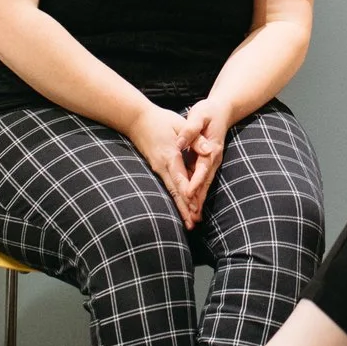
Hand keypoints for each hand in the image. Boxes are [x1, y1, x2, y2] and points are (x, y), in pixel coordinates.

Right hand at [126, 105, 205, 227]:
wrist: (137, 119)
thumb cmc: (161, 120)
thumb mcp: (180, 124)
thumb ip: (195, 138)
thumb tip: (209, 151)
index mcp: (170, 156)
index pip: (180, 179)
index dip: (187, 193)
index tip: (193, 207)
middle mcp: (163, 166)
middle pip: (175, 191)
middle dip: (184, 208)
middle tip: (192, 225)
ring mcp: (158, 169)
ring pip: (171, 191)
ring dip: (180, 207)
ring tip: (189, 223)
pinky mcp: (157, 168)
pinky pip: (168, 186)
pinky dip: (175, 197)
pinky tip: (181, 206)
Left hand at [177, 95, 232, 223]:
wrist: (223, 110)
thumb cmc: (209, 111)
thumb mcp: (199, 115)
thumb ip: (191, 129)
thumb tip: (182, 142)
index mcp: (211, 149)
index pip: (202, 169)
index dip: (194, 183)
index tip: (187, 194)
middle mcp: (213, 159)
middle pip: (205, 183)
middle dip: (198, 200)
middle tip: (192, 217)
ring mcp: (212, 162)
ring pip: (205, 185)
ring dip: (199, 201)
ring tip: (193, 219)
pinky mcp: (208, 163)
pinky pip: (203, 182)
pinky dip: (199, 194)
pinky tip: (193, 205)